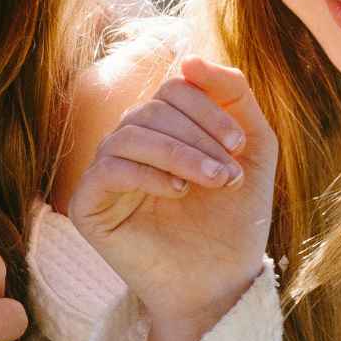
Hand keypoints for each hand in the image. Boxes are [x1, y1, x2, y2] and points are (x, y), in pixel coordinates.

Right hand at [67, 57, 276, 340]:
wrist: (220, 282)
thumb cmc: (235, 218)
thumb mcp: (252, 149)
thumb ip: (234, 96)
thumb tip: (189, 58)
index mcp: (165, 126)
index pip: (174, 88)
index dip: (209, 106)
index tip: (240, 147)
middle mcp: (131, 142)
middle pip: (154, 108)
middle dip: (199, 136)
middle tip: (228, 175)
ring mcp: (106, 172)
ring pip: (132, 134)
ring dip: (180, 153)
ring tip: (213, 181)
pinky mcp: (88, 204)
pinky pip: (109, 168)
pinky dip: (148, 174)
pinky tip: (178, 193)